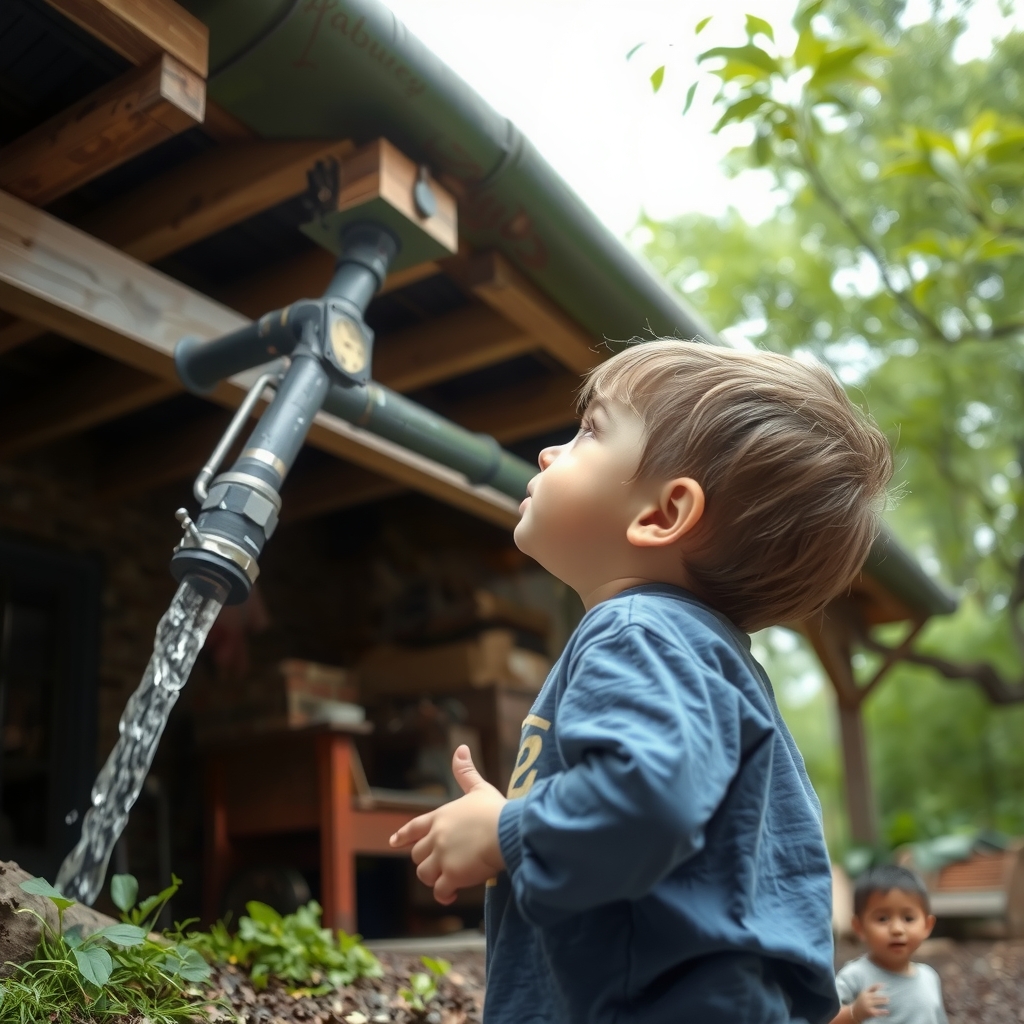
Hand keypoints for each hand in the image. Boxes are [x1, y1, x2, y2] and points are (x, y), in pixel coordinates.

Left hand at [389, 745, 506, 904]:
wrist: (508, 830)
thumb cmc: (497, 809)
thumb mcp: (479, 788)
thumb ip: (466, 772)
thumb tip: (461, 748)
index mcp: (441, 816)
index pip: (414, 827)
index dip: (403, 836)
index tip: (394, 842)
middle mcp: (437, 836)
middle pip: (418, 854)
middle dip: (427, 861)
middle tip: (442, 866)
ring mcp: (442, 857)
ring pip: (424, 874)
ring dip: (435, 879)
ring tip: (448, 882)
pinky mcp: (452, 875)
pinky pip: (440, 890)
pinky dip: (444, 895)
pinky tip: (452, 896)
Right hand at [851, 984, 887, 1020]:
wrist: (854, 1012)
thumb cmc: (860, 1003)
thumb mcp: (863, 995)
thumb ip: (870, 991)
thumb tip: (880, 986)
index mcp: (864, 993)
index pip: (872, 988)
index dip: (878, 986)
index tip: (884, 985)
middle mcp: (865, 998)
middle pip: (876, 995)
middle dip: (883, 996)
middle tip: (888, 997)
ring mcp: (867, 1005)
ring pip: (877, 1002)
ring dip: (883, 1001)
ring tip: (888, 1001)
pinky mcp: (870, 1012)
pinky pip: (878, 1011)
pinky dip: (883, 1011)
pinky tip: (887, 1011)